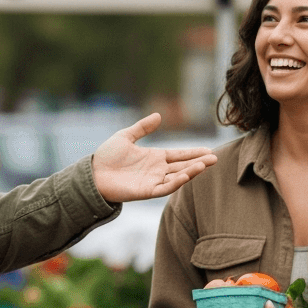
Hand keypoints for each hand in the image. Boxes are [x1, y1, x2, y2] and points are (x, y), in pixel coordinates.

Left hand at [91, 113, 217, 202]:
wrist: (92, 174)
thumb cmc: (107, 156)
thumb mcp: (125, 136)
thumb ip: (142, 127)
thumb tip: (159, 116)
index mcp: (155, 157)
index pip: (179, 154)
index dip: (194, 152)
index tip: (209, 150)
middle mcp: (157, 170)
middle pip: (183, 165)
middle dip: (199, 162)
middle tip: (215, 158)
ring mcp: (153, 181)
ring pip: (178, 176)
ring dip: (191, 171)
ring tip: (206, 164)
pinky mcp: (146, 191)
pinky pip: (165, 188)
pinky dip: (176, 182)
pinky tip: (186, 175)